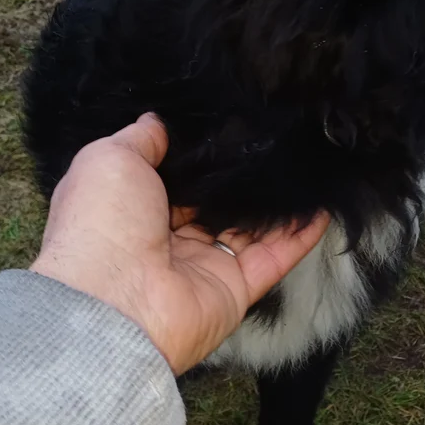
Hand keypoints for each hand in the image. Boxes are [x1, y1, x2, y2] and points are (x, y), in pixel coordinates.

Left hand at [30, 113, 330, 374]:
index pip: (172, 176)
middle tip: (275, 135)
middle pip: (213, 201)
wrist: (114, 303)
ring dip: (276, 201)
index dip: (197, 154)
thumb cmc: (102, 224)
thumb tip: (157, 121)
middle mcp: (167, 237)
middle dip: (239, 174)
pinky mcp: (235, 289)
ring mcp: (203, 265)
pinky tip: (321, 207)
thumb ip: (140, 137)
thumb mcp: (109, 159)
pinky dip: (299, 235)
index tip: (228, 122)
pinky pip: (273, 257)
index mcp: (132, 207)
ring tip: (304, 164)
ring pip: (248, 228)